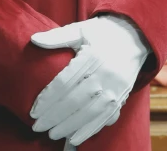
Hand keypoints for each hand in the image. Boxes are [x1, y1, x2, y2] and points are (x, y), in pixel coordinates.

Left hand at [29, 14, 150, 145]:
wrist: (132, 36)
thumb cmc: (101, 33)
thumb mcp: (79, 29)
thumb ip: (56, 37)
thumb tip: (34, 40)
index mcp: (91, 56)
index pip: (64, 82)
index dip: (47, 99)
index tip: (33, 110)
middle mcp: (105, 74)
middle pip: (75, 101)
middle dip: (54, 116)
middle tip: (37, 126)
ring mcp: (115, 88)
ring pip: (89, 113)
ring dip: (69, 126)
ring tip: (52, 134)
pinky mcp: (122, 97)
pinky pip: (105, 118)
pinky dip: (89, 130)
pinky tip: (75, 137)